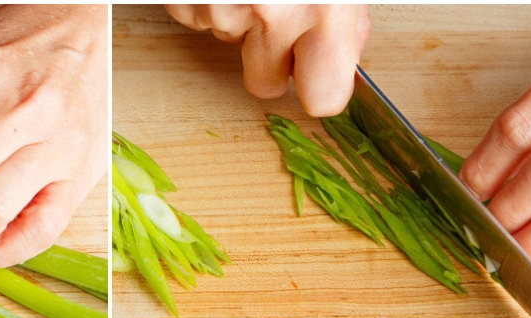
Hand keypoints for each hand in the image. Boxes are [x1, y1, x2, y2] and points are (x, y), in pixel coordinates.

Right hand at [164, 4, 369, 115]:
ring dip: (238, 16)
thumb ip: (345, 18)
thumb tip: (344, 56)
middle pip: (265, 83)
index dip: (320, 89)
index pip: (324, 96)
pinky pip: (196, 17)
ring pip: (228, 42)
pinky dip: (206, 0)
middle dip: (268, 58)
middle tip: (277, 14)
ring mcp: (223, 8)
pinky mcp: (185, 0)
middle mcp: (274, 15)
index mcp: (325, 7)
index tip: (320, 77)